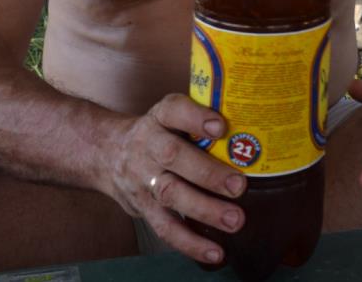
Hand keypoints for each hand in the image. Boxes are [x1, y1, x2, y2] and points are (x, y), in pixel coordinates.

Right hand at [108, 93, 247, 263]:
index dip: (195, 118)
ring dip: (204, 210)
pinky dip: (190, 243)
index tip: (221, 125)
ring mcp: (143, 179)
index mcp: (160, 118)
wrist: (106, 153)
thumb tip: (255, 128)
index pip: (173, 110)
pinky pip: (165, 227)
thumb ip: (202, 118)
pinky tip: (214, 252)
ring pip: (170, 194)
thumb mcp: (171, 116)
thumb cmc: (157, 133)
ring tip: (234, 221)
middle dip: (208, 173)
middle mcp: (148, 146)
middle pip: (174, 156)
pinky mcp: (143, 208)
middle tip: (239, 186)